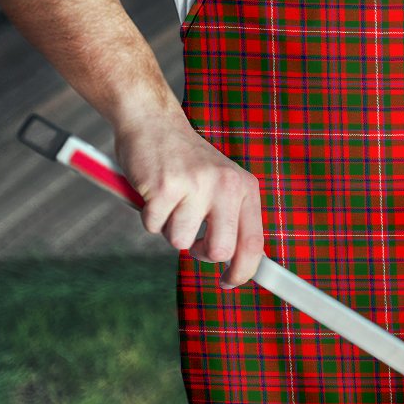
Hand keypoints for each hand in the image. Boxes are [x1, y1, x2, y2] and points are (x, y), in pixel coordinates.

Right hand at [114, 114, 263, 287]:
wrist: (153, 122)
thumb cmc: (186, 161)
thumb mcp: (221, 183)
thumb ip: (231, 219)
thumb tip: (238, 265)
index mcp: (245, 187)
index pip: (254, 242)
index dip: (243, 271)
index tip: (229, 282)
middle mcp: (226, 185)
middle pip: (220, 251)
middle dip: (200, 253)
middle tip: (191, 239)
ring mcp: (196, 185)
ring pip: (180, 241)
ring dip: (169, 228)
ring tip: (170, 200)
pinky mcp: (164, 187)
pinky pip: (153, 226)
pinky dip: (148, 216)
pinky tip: (153, 191)